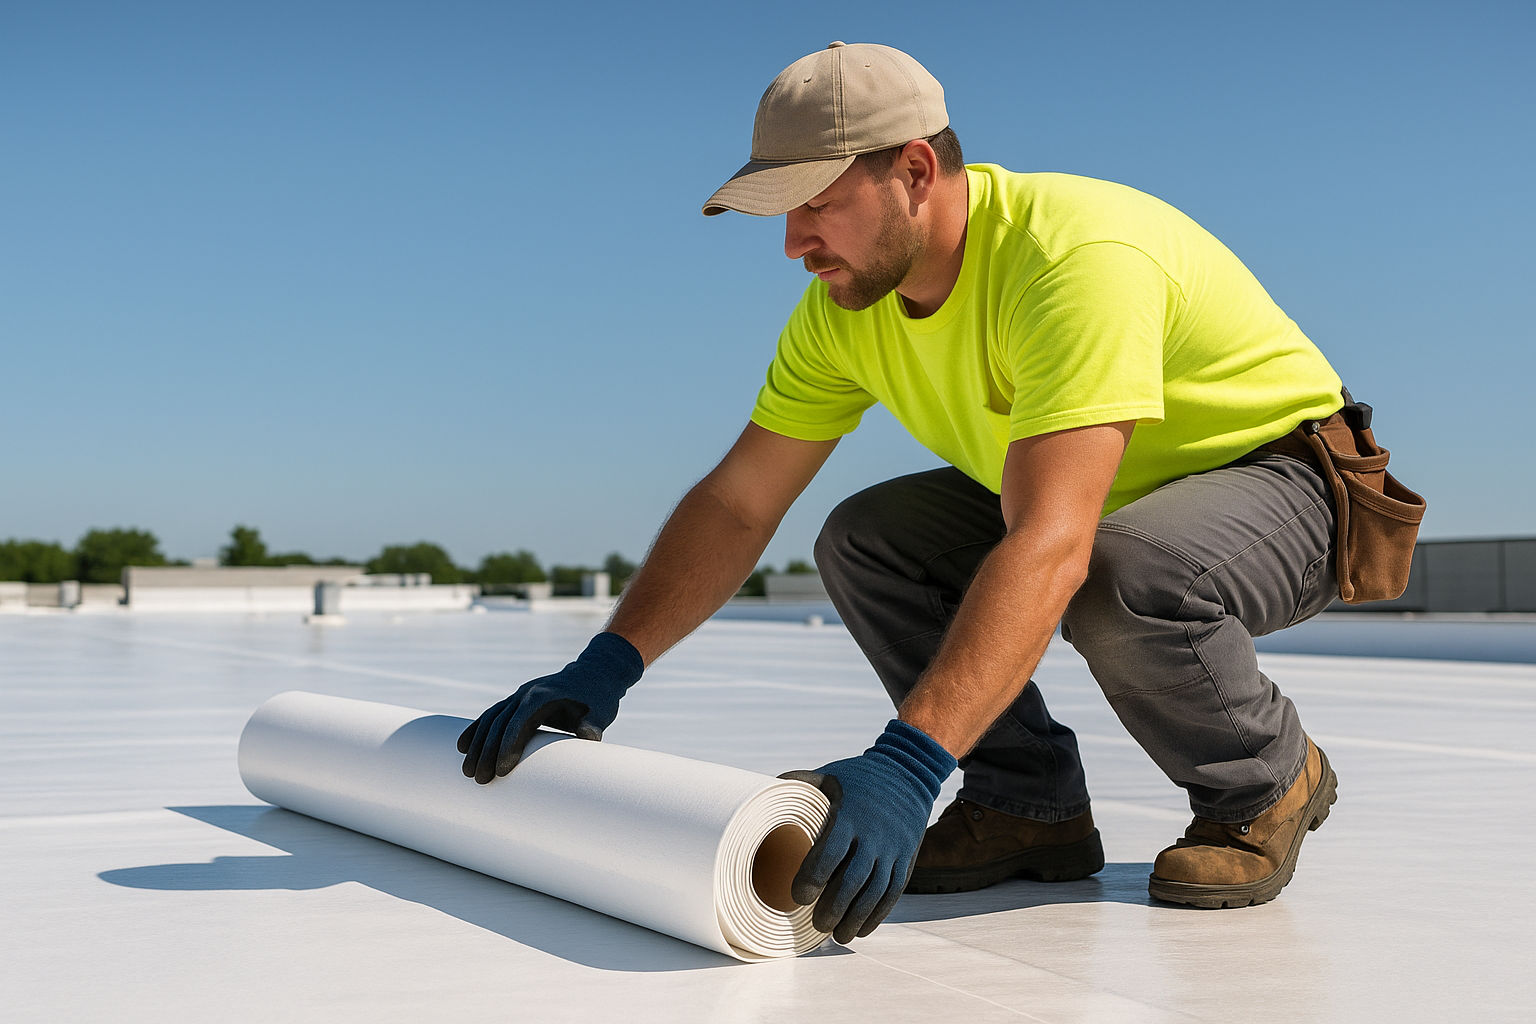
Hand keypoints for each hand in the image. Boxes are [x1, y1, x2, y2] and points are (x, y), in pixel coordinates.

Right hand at [457, 632, 643, 783]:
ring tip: (467, 772)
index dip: (508, 746)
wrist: (595, 673)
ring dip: (477, 744)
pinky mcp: (517, 700)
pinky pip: (492, 714)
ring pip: (491, 719)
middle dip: (487, 752)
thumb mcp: (601, 712)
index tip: (501, 771)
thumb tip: (588, 736)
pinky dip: (477, 729)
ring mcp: (519, 695)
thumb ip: (593, 725)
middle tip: (479, 780)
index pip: (520, 722)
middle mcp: (526, 693)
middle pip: (500, 723)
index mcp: (543, 696)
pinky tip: (462, 747)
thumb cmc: (598, 698)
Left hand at [780, 720, 955, 943]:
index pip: (830, 854)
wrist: (908, 774)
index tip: (798, 896)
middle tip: (816, 924)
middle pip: (853, 881)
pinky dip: (877, 915)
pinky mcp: (906, 860)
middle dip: (833, 908)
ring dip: (855, 918)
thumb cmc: (859, 778)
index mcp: (850, 816)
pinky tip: (860, 929)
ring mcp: (893, 850)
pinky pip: (893, 893)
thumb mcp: (829, 775)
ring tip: (838, 935)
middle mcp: (874, 836)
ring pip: (875, 893)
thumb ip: (799, 784)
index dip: (812, 879)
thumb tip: (763, 791)